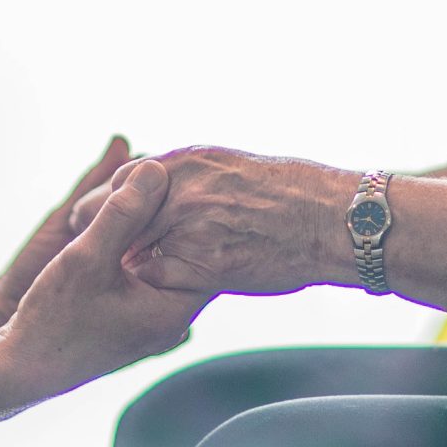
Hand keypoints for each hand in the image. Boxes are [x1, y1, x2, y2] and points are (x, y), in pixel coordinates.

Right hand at [0, 160, 208, 395]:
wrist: (19, 368)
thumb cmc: (52, 322)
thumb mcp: (87, 257)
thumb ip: (123, 213)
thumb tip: (156, 169)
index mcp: (173, 311)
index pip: (208, 251)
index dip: (193, 212)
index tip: (178, 181)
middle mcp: (171, 319)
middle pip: (189, 254)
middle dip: (171, 218)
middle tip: (155, 181)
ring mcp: (152, 319)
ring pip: (166, 260)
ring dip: (150, 231)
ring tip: (131, 199)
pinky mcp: (133, 315)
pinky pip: (148, 271)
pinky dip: (136, 247)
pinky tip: (114, 228)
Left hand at [124, 146, 358, 296]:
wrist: (328, 218)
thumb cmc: (285, 191)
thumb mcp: (225, 165)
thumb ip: (184, 178)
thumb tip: (152, 190)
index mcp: (184, 161)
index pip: (122, 183)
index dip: (118, 207)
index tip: (121, 222)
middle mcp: (181, 188)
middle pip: (120, 219)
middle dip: (122, 238)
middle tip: (129, 253)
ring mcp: (191, 227)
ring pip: (137, 252)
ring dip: (142, 263)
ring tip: (155, 269)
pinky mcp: (206, 265)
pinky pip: (161, 279)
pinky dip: (165, 285)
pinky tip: (182, 283)